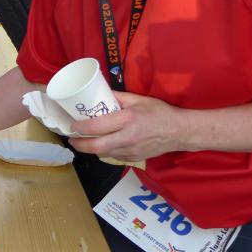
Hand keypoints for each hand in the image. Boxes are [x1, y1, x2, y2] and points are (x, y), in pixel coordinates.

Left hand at [68, 91, 189, 161]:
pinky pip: (113, 157)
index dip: (80, 128)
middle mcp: (127, 138)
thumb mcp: (138, 99)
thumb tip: (99, 93)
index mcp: (127, 120)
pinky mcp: (134, 159)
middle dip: (80, 145)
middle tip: (72, 139)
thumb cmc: (159, 113)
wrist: (179, 132)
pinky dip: (105, 151)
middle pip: (96, 147)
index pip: (97, 127)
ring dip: (91, 149)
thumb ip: (117, 97)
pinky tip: (102, 144)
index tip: (72, 126)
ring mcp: (131, 151)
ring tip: (84, 141)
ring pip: (103, 154)